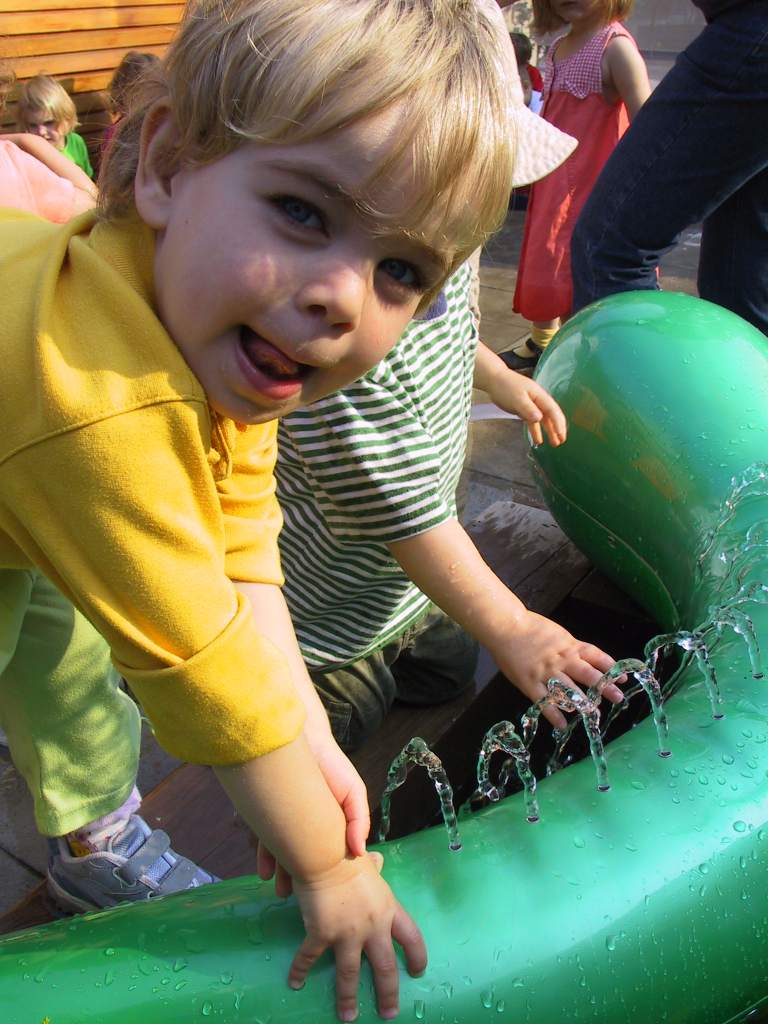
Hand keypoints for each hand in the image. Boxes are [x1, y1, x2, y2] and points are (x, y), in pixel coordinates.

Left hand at [254, 728, 369, 894]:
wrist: (305, 742)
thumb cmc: (333, 767)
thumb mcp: (354, 794)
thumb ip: (359, 822)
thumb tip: (360, 853)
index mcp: (327, 827)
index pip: (324, 856)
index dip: (322, 875)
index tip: (322, 893)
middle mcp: (304, 827)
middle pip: (299, 858)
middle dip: (294, 878)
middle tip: (291, 897)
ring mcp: (284, 821)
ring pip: (280, 852)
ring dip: (278, 871)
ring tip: (276, 888)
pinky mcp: (267, 812)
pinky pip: (263, 837)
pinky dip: (264, 854)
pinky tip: (264, 869)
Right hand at [291, 852, 426, 1021]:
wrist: (325, 854)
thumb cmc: (348, 853)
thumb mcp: (368, 864)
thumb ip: (373, 869)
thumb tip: (378, 862)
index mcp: (388, 908)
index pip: (411, 937)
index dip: (417, 956)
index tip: (418, 972)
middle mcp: (372, 926)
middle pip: (385, 967)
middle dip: (388, 993)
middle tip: (389, 1013)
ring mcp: (347, 933)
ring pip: (350, 973)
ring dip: (348, 998)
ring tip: (348, 1017)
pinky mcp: (322, 933)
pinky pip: (310, 958)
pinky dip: (300, 971)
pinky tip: (295, 983)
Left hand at [488, 370, 566, 447]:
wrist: (493, 380)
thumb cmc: (505, 386)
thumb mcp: (517, 398)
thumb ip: (528, 408)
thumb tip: (539, 418)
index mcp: (539, 395)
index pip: (552, 410)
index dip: (558, 423)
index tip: (561, 435)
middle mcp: (538, 400)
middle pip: (551, 415)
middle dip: (558, 428)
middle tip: (562, 441)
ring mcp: (531, 405)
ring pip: (543, 420)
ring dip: (549, 431)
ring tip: (554, 443)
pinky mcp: (524, 409)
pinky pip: (533, 422)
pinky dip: (536, 431)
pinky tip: (538, 440)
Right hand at [494, 610, 621, 727]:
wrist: (505, 625)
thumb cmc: (529, 628)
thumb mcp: (556, 634)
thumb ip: (570, 648)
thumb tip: (585, 660)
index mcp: (569, 646)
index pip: (596, 656)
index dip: (610, 668)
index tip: (623, 678)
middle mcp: (562, 660)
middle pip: (588, 675)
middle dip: (605, 687)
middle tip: (618, 698)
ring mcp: (546, 672)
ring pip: (569, 690)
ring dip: (583, 703)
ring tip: (594, 714)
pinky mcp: (530, 682)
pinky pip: (544, 701)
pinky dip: (553, 715)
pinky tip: (562, 725)